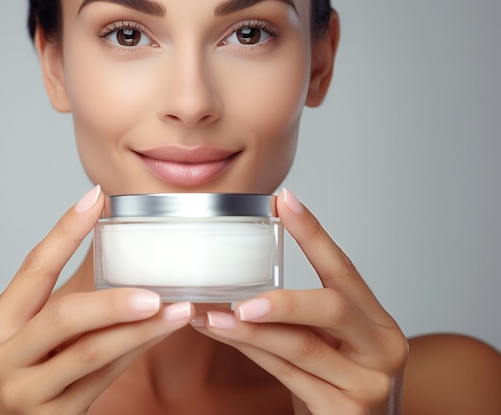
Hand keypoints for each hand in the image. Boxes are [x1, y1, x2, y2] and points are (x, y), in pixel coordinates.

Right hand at [0, 186, 193, 414]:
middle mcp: (3, 357)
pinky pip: (103, 380)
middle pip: (63, 317)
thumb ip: (52, 300)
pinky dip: (134, 353)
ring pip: (91, 353)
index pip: (34, 268)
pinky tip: (159, 334)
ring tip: (177, 310)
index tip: (96, 198)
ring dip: (140, 330)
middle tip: (153, 291)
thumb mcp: (16, 335)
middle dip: (112, 302)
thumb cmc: (9, 375)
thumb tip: (101, 244)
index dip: (65, 230)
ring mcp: (26, 392)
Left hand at [193, 188, 407, 413]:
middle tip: (242, 298)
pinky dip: (252, 353)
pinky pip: (288, 376)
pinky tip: (225, 337)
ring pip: (300, 346)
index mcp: (378, 323)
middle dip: (284, 300)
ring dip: (248, 330)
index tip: (285, 200)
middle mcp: (382, 350)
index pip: (344, 269)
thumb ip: (308, 316)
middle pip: (332, 309)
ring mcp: (367, 385)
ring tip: (211, 315)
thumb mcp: (335, 344)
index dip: (313, 233)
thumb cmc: (340, 384)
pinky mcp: (345, 413)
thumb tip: (252, 278)